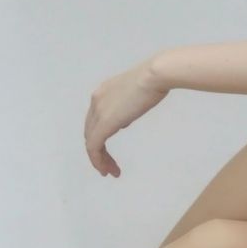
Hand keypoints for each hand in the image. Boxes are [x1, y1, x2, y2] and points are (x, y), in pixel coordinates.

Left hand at [85, 59, 167, 177]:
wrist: (155, 75)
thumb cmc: (154, 80)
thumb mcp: (136, 94)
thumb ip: (126, 106)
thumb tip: (123, 121)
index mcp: (102, 93)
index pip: (95, 120)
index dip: (100, 137)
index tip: (112, 150)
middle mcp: (96, 101)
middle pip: (91, 132)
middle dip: (99, 151)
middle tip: (110, 166)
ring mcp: (98, 112)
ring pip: (91, 142)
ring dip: (99, 159)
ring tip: (110, 172)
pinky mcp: (104, 123)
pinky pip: (94, 147)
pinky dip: (97, 160)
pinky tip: (106, 170)